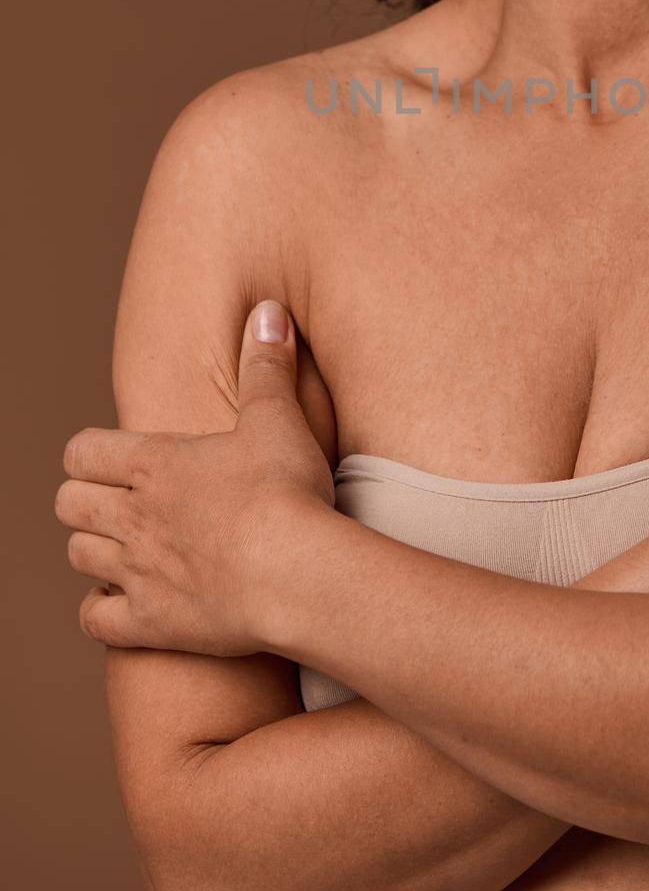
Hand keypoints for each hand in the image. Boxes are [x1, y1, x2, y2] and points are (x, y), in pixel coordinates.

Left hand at [55, 300, 336, 654]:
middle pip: (69, 504)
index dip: (88, 453)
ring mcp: (136, 572)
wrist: (295, 571)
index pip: (82, 451)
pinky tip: (124, 602)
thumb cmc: (286, 490)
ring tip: (123, 544)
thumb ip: (266, 364)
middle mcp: (132, 516)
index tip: (110, 457)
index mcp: (153, 463)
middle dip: (84, 499)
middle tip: (118, 499)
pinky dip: (102, 611)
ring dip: (93, 548)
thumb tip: (268, 310)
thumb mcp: (279, 416)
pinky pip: (96, 621)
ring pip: (79, 556)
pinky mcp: (150, 623)